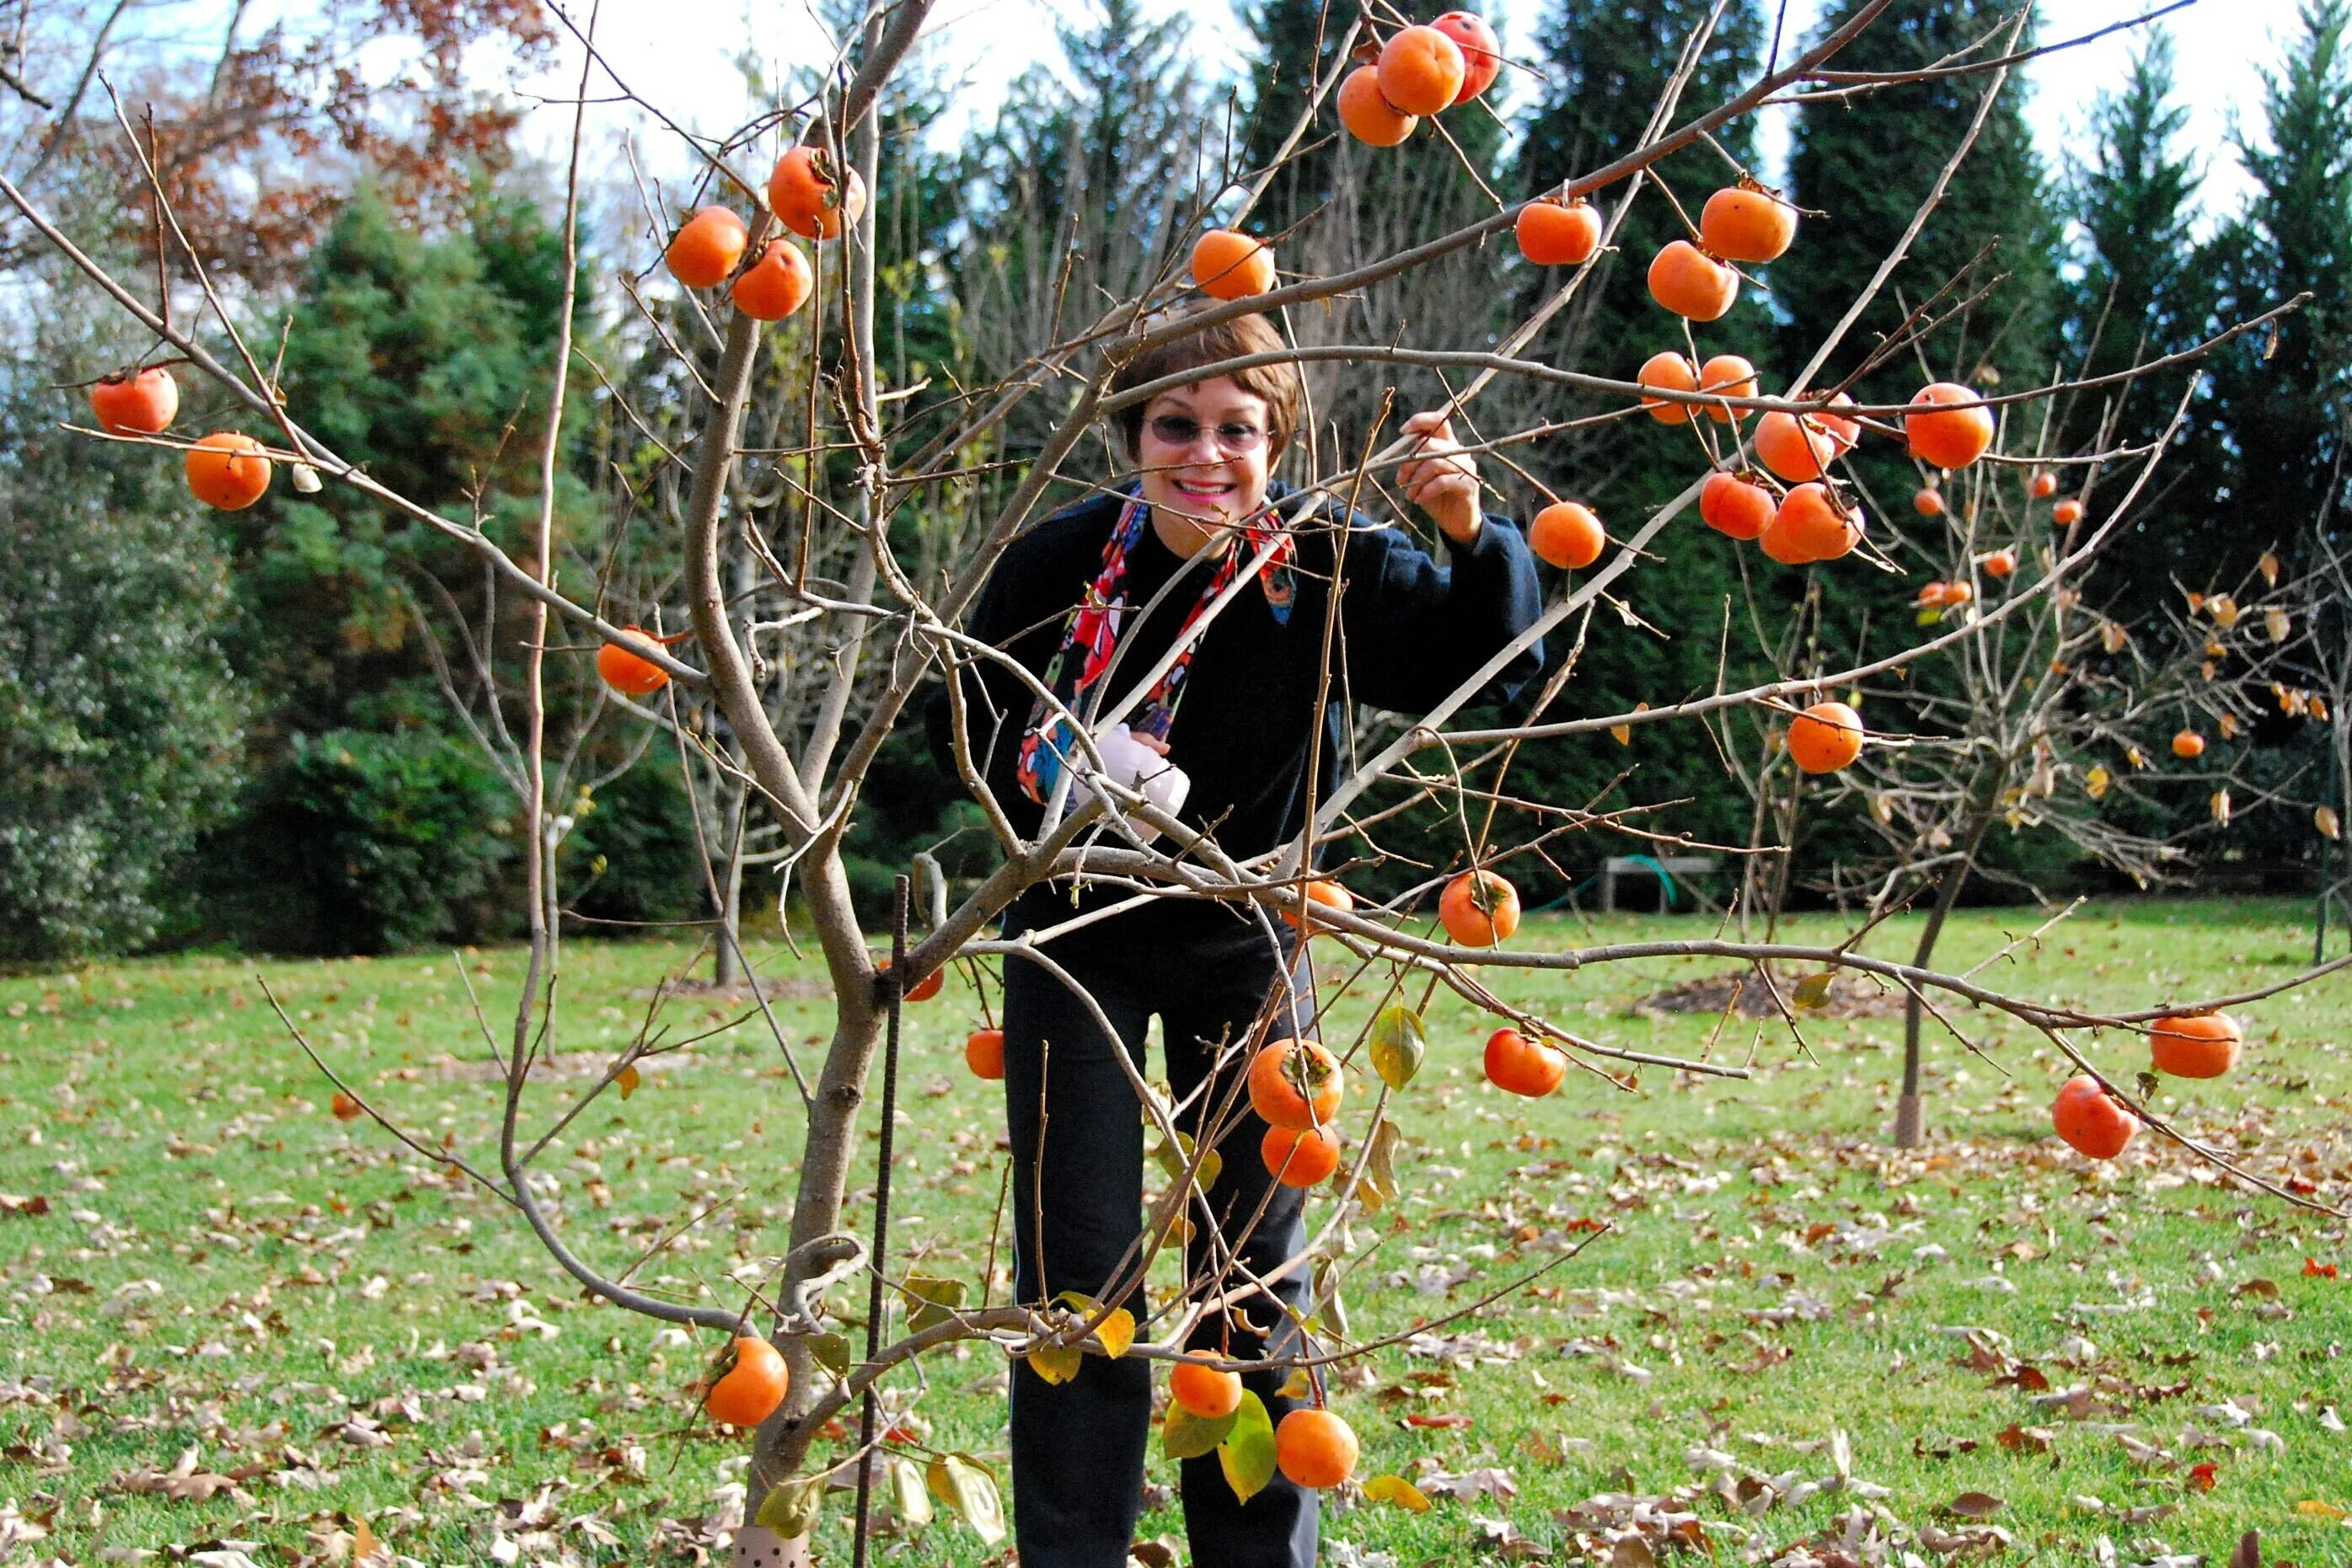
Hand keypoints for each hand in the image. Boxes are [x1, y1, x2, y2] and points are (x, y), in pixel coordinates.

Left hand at [1396, 410, 1482, 544]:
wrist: (1455, 521)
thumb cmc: (1434, 495)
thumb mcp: (1420, 476)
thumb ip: (1412, 461)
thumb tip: (1394, 453)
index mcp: (1447, 444)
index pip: (1438, 421)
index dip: (1419, 421)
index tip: (1403, 432)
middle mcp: (1459, 451)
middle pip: (1430, 444)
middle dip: (1409, 462)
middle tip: (1400, 480)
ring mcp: (1466, 467)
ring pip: (1434, 463)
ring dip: (1416, 481)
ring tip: (1409, 495)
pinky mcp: (1469, 483)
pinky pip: (1443, 481)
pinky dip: (1426, 490)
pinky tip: (1418, 499)